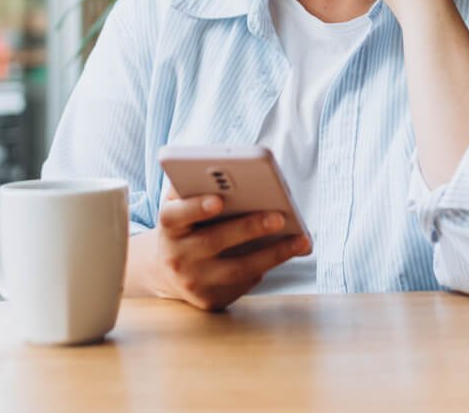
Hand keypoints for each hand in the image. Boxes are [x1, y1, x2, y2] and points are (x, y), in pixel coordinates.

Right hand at [141, 191, 310, 310]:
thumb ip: (200, 184)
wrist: (168, 267)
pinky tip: (287, 252)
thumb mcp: (185, 202)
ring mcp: (193, 281)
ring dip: (271, 254)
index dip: (195, 207)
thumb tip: (236, 169)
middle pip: (213, 241)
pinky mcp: (210, 300)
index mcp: (169, 225)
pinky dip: (267, 267)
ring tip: (300, 240)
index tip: (219, 200)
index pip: (175, 215)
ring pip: (235, 269)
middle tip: (279, 217)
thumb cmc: (188, 221)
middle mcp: (177, 256)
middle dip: (249, 228)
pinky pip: (242, 284)